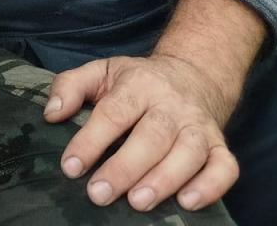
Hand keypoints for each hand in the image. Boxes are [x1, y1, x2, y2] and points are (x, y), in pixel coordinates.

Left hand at [44, 53, 239, 212]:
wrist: (194, 74)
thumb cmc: (138, 81)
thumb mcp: (102, 72)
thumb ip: (70, 86)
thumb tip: (51, 114)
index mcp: (139, 84)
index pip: (114, 112)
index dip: (91, 140)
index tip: (71, 167)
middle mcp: (172, 104)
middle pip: (152, 135)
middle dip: (125, 168)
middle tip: (99, 194)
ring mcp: (199, 125)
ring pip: (188, 153)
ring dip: (164, 179)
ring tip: (138, 203)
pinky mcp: (220, 145)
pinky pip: (224, 167)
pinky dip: (211, 186)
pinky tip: (188, 203)